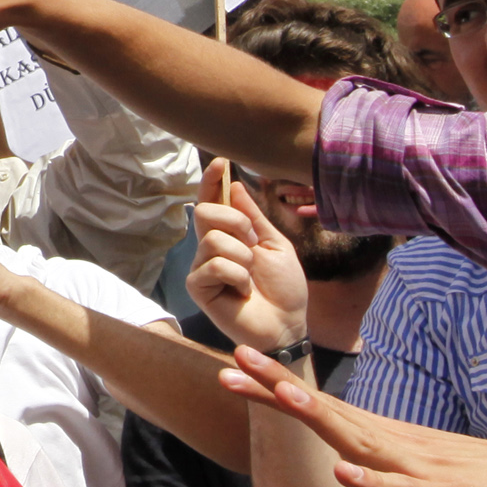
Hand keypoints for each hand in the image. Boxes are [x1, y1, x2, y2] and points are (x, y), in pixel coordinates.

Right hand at [187, 161, 306, 356]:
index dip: (212, 181)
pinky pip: (215, 265)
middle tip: (254, 245)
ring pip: (213, 239)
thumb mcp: (276, 245)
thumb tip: (235, 186)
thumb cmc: (284, 288)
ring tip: (251, 276)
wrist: (288, 324)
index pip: (213, 201)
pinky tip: (243, 291)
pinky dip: (237, 276)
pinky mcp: (198, 287)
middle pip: (206, 212)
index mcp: (229, 234)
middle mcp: (210, 247)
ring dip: (242, 256)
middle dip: (237, 224)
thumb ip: (254, 218)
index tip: (221, 162)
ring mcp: (201, 266)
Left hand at [222, 345, 486, 486]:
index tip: (236, 369)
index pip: (328, 414)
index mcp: (398, 445)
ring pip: (364, 442)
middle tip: (230, 362)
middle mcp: (406, 447)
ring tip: (277, 395)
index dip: (280, 393)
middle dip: (279, 392)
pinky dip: (374, 484)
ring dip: (320, 420)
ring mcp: (427, 471)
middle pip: (332, 416)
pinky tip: (344, 472)